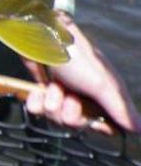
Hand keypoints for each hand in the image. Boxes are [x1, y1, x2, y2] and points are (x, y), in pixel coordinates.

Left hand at [25, 11, 140, 133]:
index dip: (99, 127)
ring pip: (54, 117)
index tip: (94, 123)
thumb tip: (139, 129)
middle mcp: (82, 96)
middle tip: (69, 97)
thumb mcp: (100, 83)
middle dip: (70, 113)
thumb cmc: (73, 57)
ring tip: (54, 86)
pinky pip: (36, 108)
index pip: (106, 125)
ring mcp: (61, 93)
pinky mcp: (41, 89)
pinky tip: (38, 90)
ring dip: (52, 103)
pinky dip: (35, 100)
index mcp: (102, 95)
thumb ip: (118, 108)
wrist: (40, 36)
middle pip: (77, 125)